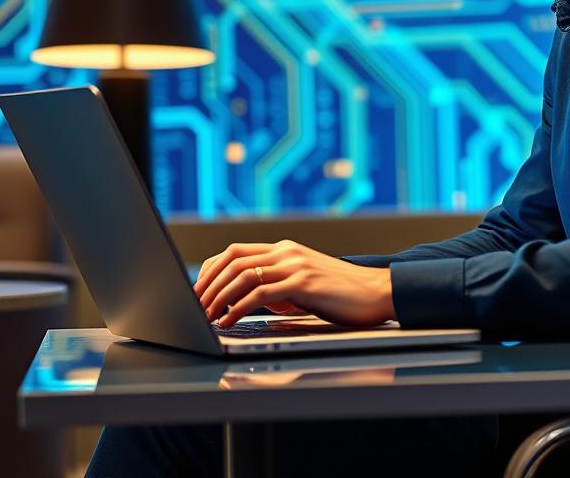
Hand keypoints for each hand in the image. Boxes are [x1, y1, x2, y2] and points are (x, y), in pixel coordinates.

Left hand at [193, 240, 394, 328]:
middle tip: (193, 306)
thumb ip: (279, 287)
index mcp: (284, 249)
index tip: (197, 290)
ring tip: (205, 316)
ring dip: (218, 297)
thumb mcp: (304, 285)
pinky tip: (229, 320)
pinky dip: (238, 307)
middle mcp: (287, 252)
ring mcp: (295, 265)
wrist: (375, 292)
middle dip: (207, 284)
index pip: (235, 251)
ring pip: (243, 275)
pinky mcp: (303, 283)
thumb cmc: (341, 293)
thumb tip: (252, 301)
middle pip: (233, 261)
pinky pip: (261, 293)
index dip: (211, 269)